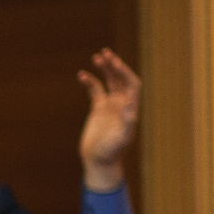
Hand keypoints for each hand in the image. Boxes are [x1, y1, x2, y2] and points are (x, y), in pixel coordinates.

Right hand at [77, 48, 141, 191]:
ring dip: (104, 69)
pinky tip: (81, 75)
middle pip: (121, 78)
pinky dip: (89, 82)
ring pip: (109, 81)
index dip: (125, 72)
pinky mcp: (98, 108)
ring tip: (97, 57)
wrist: (98, 160)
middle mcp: (122, 103)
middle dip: (115, 65)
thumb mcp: (122, 139)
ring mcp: (110, 105)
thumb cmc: (112, 152)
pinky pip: (95, 90)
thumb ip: (128, 124)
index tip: (115, 64)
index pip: (132, 83)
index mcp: (130, 107)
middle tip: (106, 53)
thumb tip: (130, 108)